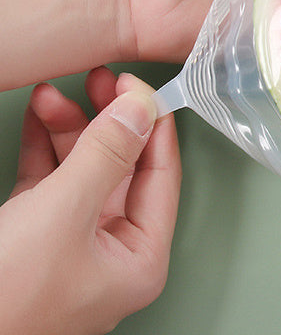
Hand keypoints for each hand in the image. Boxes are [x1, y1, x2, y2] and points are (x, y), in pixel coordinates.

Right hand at [0, 68, 180, 334]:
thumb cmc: (4, 303)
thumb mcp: (64, 213)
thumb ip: (107, 155)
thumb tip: (141, 108)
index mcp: (140, 259)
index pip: (162, 173)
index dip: (152, 123)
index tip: (138, 85)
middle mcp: (113, 253)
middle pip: (123, 166)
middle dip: (107, 119)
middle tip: (99, 79)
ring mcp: (73, 246)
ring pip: (84, 170)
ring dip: (69, 128)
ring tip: (53, 93)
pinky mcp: (35, 240)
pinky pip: (50, 182)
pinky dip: (43, 148)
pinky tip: (39, 116)